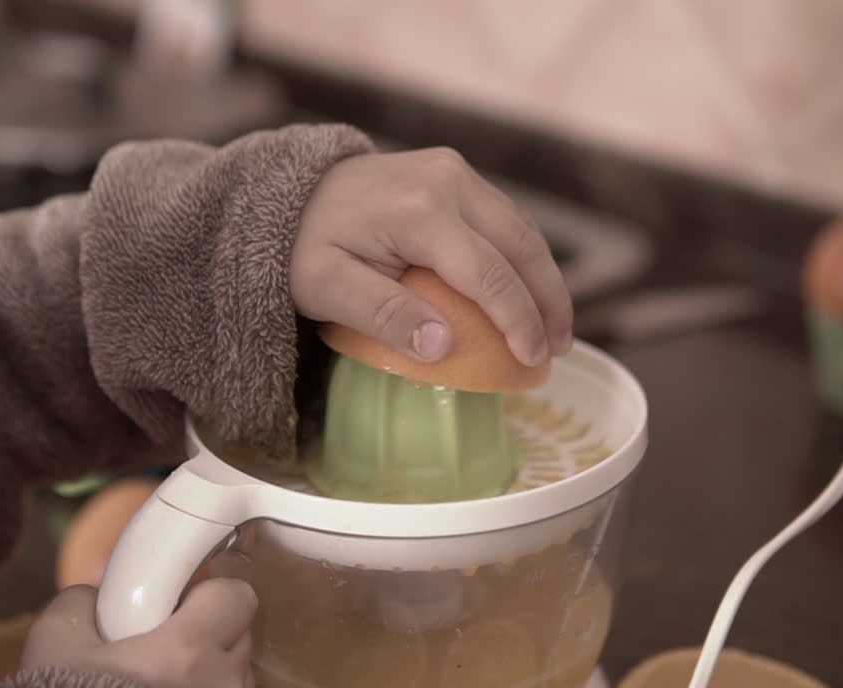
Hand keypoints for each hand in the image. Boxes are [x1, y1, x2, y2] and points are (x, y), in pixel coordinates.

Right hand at [21, 580, 263, 687]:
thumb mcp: (55, 642)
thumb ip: (85, 601)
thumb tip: (103, 590)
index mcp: (187, 652)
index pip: (237, 596)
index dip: (211, 594)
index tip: (182, 604)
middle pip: (241, 635)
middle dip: (210, 633)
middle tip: (168, 646)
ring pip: (240, 677)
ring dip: (214, 674)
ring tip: (170, 687)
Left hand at [290, 147, 571, 365]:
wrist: (285, 195)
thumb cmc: (300, 248)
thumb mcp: (325, 289)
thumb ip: (384, 315)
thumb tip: (445, 346)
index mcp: (417, 211)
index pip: (487, 273)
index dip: (517, 319)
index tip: (533, 360)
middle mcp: (447, 181)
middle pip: (519, 246)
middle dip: (547, 301)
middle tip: (557, 350)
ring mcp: (453, 172)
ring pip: (520, 229)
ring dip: (543, 279)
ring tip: (553, 329)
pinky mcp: (453, 174)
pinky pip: (503, 219)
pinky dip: (523, 258)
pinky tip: (527, 293)